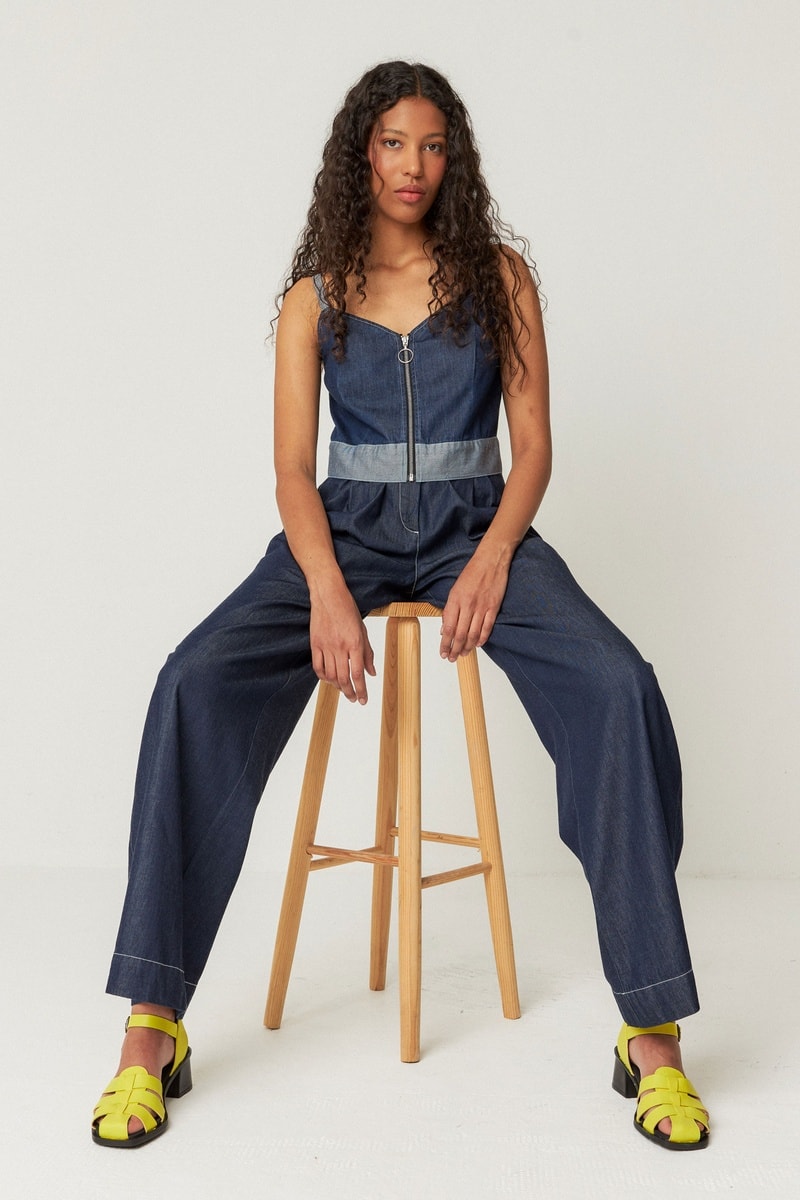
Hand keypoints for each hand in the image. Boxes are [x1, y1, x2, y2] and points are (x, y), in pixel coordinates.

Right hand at [310, 582, 375, 703]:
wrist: (328, 595)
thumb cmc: (348, 609)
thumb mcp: (363, 630)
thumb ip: (368, 653)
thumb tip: (372, 672)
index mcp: (355, 643)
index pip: (358, 674)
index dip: (361, 690)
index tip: (363, 700)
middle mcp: (340, 647)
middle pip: (343, 678)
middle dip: (349, 692)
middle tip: (353, 699)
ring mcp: (326, 646)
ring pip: (330, 675)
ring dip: (337, 686)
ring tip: (343, 690)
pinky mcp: (315, 644)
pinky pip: (317, 667)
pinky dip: (323, 677)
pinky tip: (328, 680)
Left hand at [439, 552, 509, 661]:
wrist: (491, 559)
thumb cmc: (473, 572)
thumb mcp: (455, 589)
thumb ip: (450, 609)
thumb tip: (445, 628)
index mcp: (455, 600)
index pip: (448, 628)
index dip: (445, 643)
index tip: (443, 652)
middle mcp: (468, 605)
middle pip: (460, 634)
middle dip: (455, 649)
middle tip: (452, 658)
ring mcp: (482, 607)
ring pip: (473, 634)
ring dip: (468, 647)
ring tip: (464, 654)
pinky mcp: (494, 607)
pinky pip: (487, 627)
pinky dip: (482, 638)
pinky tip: (478, 644)